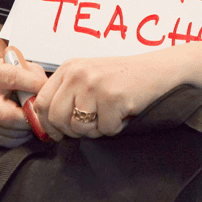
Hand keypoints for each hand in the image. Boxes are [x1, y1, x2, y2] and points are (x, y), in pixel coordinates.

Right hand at [0, 49, 47, 146]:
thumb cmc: (10, 77)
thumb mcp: (23, 67)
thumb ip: (36, 76)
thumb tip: (49, 95)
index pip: (14, 78)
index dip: (35, 84)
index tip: (47, 89)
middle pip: (8, 116)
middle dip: (30, 117)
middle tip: (41, 113)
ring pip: (13, 132)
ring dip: (29, 127)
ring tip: (32, 116)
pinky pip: (11, 141)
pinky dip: (23, 135)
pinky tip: (23, 124)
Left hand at [31, 53, 183, 141]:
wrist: (159, 70)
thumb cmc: (124, 78)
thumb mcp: (89, 77)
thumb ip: (67, 94)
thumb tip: (46, 124)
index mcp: (69, 68)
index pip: (41, 102)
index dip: (47, 124)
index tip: (58, 133)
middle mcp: (78, 73)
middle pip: (56, 118)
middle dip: (72, 131)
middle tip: (91, 126)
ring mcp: (94, 84)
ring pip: (79, 127)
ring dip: (97, 130)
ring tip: (110, 115)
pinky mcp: (112, 97)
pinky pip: (106, 130)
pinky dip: (117, 128)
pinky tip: (124, 113)